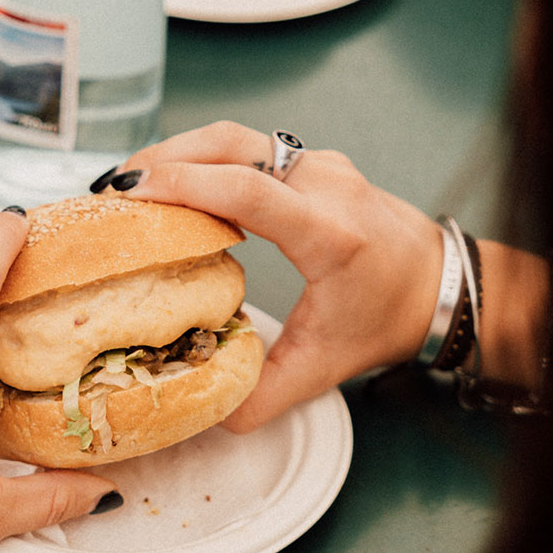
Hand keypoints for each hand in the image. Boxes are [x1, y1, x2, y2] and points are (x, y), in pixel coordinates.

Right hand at [94, 122, 441, 430]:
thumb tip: (211, 415)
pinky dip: (201, 154)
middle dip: (164, 158)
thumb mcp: (327, 364)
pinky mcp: (311, 161)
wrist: (439, 282)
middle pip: (230, 145)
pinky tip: (173, 178)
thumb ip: (268, 392)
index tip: (131, 192)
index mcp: (329, 231)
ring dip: (179, 151)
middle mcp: (324, 183)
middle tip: (113, 188)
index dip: (185, 184)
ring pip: (234, 136)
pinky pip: (246, 145)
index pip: (248, 190)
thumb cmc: (386, 317)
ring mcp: (319, 164)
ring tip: (132, 181)